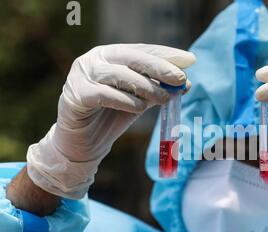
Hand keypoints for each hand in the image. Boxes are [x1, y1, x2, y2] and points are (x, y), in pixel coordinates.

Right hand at [27, 44, 195, 198]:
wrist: (83, 143)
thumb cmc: (111, 116)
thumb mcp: (140, 100)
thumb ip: (158, 89)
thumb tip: (186, 83)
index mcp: (111, 55)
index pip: (143, 50)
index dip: (167, 54)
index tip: (190, 60)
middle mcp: (95, 59)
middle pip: (132, 58)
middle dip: (160, 67)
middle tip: (180, 78)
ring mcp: (82, 75)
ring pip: (119, 75)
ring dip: (146, 86)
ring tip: (165, 98)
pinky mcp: (75, 95)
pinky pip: (103, 95)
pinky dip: (125, 100)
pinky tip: (140, 108)